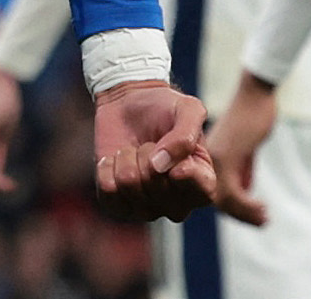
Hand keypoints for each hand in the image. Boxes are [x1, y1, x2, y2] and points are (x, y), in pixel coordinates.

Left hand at [93, 80, 215, 222]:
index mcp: (201, 180)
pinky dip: (107, 168)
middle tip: (150, 142)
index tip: (177, 159)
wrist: (127, 103)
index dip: (186, 175)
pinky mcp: (118, 204)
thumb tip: (161, 166)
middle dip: (148, 155)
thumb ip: (185, 135)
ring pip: (130, 189)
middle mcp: (177, 202)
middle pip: (159, 190)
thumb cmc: (164, 107)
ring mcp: (147, 207)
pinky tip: (115, 158)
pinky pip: (108, 192)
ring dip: (127, 158)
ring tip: (133, 148)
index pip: (202, 192)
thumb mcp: (187, 108)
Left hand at [205, 73, 276, 226]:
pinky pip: (232, 192)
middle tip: (262, 219)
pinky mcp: (226, 157)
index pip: (212, 194)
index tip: (256, 216)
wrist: (253, 96)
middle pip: (217, 200)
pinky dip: (248, 205)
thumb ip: (241, 169)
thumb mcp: (244, 149)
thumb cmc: (250, 119)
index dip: (235, 209)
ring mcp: (214, 160)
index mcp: (206, 161)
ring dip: (246, 212)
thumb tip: (244, 190)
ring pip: (224, 199)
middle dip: (241, 213)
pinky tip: (263, 207)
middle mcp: (205, 162)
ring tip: (264, 217)